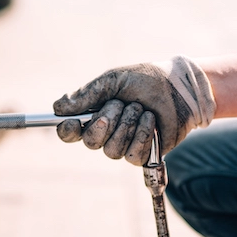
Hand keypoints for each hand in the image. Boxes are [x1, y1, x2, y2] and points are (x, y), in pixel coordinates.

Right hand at [53, 56, 215, 164]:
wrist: (178, 88)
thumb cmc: (145, 80)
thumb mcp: (114, 81)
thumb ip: (87, 95)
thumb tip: (58, 107)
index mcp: (94, 114)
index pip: (70, 132)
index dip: (66, 130)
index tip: (71, 123)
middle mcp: (106, 133)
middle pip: (90, 142)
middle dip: (106, 121)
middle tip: (121, 104)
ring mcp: (124, 145)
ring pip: (112, 150)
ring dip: (128, 125)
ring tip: (142, 109)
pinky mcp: (143, 155)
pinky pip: (132, 156)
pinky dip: (143, 135)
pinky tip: (151, 122)